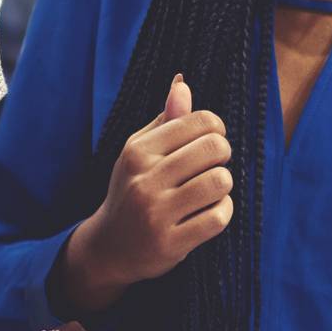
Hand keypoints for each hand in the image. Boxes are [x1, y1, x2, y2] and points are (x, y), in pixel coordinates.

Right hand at [60, 75, 232, 309]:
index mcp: (138, 151)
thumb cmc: (132, 190)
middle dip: (222, 155)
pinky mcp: (170, 243)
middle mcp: (144, 179)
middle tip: (212, 166)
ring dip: (223, 186)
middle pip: (214, 147)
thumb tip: (182, 83)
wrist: (108, 247)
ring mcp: (156, 213)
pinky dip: (222, 213)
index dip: (216, 129)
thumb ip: (165, 119)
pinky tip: (208, 213)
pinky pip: (219, 218)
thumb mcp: (139, 152)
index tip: (208, 142)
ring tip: (210, 191)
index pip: (199, 121)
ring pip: (220, 182)